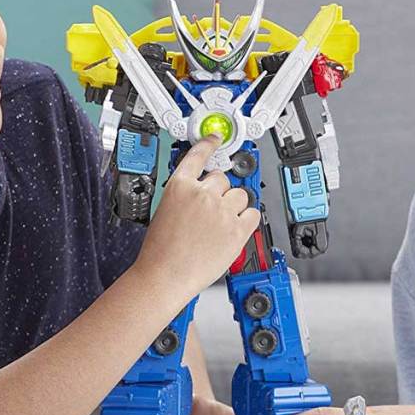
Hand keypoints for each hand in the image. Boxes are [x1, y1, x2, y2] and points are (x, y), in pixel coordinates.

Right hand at [132, 134, 260, 303]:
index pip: (198, 155)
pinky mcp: (237, 230)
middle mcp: (202, 194)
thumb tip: (201, 190)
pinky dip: (247, 220)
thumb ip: (185, 196)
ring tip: (221, 224)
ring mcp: (221, 211)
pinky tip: (234, 229)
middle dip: (219, 192)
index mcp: (179, 187)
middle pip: (223, 179)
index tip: (217, 137)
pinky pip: (253, 214)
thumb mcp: (165, 211)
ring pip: (240, 195)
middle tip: (211, 211)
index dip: (209, 144)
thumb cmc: (161, 251)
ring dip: (234, 206)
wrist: (164, 276)